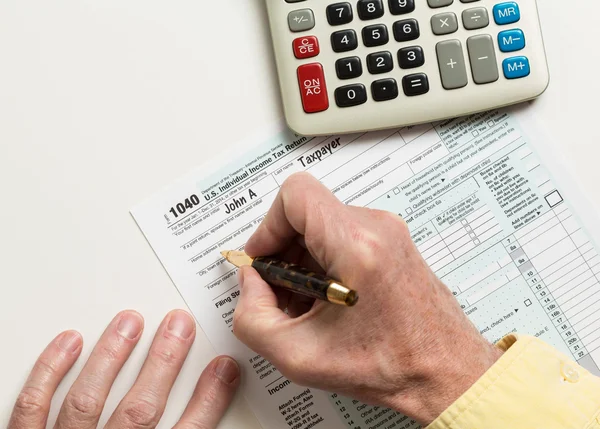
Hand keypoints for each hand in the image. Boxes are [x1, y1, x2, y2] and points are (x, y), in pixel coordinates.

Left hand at [9, 310, 239, 428]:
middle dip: (164, 363)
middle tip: (178, 326)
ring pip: (87, 401)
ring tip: (129, 323)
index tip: (222, 370)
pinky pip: (31, 408)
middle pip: (140, 410)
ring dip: (111, 357)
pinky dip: (48, 373)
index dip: (208, 400)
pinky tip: (68, 344)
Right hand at [233, 172, 501, 424]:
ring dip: (301, 259)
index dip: (267, 226)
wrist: (444, 372)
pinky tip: (324, 299)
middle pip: (305, 211)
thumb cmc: (393, 366)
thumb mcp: (301, 357)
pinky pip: (341, 235)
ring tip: (304, 301)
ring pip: (322, 223)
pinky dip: (322, 262)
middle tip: (278, 289)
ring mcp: (387, 232)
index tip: (263, 257)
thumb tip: (250, 284)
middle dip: (282, 250)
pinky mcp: (391, 240)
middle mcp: (377, 229)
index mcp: (357, 247)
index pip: (296, 195)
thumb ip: (252, 318)